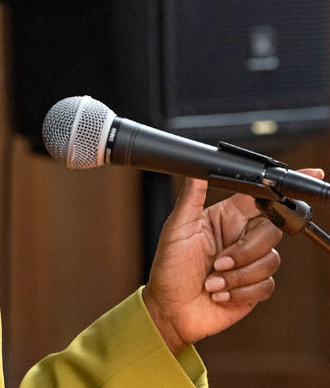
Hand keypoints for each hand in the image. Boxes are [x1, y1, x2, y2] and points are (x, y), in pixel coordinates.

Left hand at [142, 168, 323, 354]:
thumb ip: (191, 197)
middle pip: (271, 230)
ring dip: (237, 275)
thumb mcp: (176, 228)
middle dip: (244, 251)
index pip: (259, 195)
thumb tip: (198, 169)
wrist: (171, 309)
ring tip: (212, 281)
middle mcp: (240, 236)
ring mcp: (249, 262)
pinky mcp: (254, 286)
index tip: (310, 172)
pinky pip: (267, 284)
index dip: (281, 187)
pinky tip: (219, 293)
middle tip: (218, 262)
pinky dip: (240, 291)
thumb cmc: (169, 267)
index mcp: (225, 217)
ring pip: (270, 260)